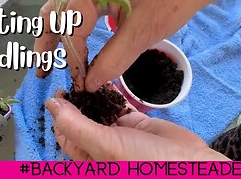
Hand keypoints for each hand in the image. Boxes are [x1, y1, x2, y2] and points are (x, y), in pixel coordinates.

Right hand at [35, 0, 213, 91]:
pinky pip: (81, 8)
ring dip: (57, 33)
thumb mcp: (143, 29)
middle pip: (54, 13)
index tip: (79, 82)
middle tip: (43, 69)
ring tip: (51, 57)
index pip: (71, 28)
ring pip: (64, 9)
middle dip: (47, 42)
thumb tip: (91, 82)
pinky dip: (75, 26)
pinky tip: (77, 42)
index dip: (73, 59)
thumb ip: (114, 57)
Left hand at [45, 85, 228, 160]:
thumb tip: (51, 106)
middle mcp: (102, 145)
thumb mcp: (104, 146)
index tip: (59, 93)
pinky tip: (107, 80)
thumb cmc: (145, 162)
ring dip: (93, 95)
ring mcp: (120, 133)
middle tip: (75, 79)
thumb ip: (76, 125)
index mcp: (89, 157)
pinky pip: (120, 105)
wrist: (189, 164)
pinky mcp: (136, 122)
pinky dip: (113, 93)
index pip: (65, 134)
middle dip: (77, 101)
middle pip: (81, 120)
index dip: (59, 114)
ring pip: (100, 110)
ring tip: (88, 76)